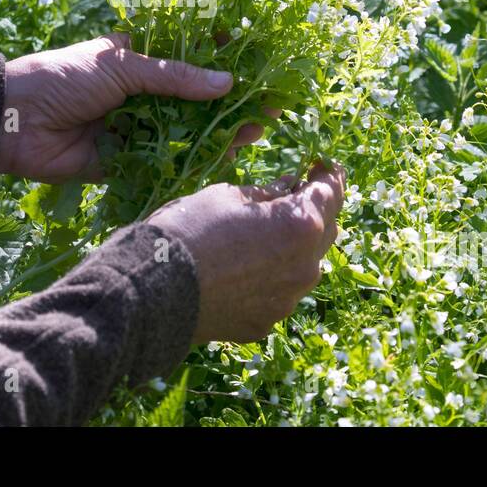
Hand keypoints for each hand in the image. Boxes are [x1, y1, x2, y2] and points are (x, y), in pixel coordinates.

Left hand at [0, 33, 268, 182]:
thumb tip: (228, 82)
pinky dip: (190, 162)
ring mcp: (132, 129)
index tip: (257, 62)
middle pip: (192, 98)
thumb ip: (175, 77)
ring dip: (217, 132)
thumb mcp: (121, 65)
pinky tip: (223, 160)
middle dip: (228, 102)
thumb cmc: (62, 78)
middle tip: (269, 106)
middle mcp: (137, 93)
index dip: (220, 59)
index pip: (186, 56)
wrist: (11, 122)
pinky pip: (163, 163)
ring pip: (183, 131)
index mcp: (134, 58)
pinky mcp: (122, 163)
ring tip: (255, 132)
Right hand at [149, 162, 345, 343]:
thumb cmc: (190, 229)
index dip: (327, 174)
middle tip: (291, 195)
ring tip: (263, 235)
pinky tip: (243, 269)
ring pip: (305, 265)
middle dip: (313, 210)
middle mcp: (306, 266)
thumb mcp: (228, 195)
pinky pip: (279, 292)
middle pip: (326, 230)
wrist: (155, 289)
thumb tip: (288, 187)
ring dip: (294, 247)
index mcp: (300, 224)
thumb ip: (267, 193)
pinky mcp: (267, 322)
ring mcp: (288, 299)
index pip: (331, 192)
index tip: (319, 164)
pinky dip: (271, 277)